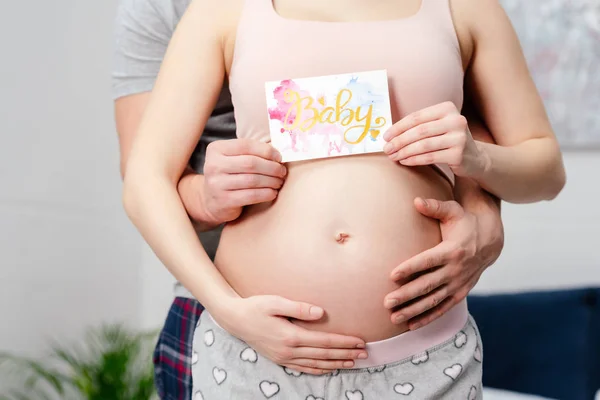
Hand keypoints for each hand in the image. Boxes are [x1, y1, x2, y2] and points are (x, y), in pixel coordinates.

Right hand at [198, 139, 287, 224]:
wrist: (211, 201)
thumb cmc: (228, 175)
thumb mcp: (232, 159)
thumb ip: (250, 152)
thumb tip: (278, 153)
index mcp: (216, 149)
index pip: (246, 145)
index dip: (266, 150)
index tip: (279, 157)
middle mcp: (213, 165)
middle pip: (251, 163)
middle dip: (271, 167)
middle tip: (282, 172)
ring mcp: (217, 184)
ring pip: (253, 180)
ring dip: (271, 181)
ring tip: (279, 182)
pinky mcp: (224, 201)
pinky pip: (251, 196)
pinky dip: (266, 194)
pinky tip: (272, 193)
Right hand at [217, 295, 366, 374]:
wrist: (235, 319)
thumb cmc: (256, 306)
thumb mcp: (275, 302)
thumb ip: (299, 308)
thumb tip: (321, 313)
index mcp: (290, 336)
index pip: (324, 341)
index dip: (344, 342)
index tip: (360, 341)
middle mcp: (289, 350)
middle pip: (324, 354)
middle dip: (346, 354)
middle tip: (365, 353)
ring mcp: (284, 357)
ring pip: (316, 364)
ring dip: (336, 363)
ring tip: (353, 362)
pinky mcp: (280, 359)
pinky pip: (303, 368)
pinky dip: (319, 369)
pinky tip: (329, 368)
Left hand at [382, 101, 488, 177]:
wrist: (473, 157)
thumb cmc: (447, 140)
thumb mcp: (437, 126)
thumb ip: (418, 125)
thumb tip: (389, 134)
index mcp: (447, 108)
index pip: (417, 117)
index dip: (398, 127)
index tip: (385, 136)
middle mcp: (456, 120)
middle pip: (419, 131)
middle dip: (399, 141)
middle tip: (387, 149)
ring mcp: (459, 138)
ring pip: (424, 145)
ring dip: (404, 152)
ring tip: (393, 156)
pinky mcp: (458, 154)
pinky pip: (430, 157)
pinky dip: (414, 160)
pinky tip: (404, 161)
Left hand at [384, 197, 502, 329]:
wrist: (490, 240)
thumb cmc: (464, 222)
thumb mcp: (453, 211)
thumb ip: (435, 207)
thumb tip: (416, 201)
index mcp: (452, 250)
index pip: (427, 261)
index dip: (410, 268)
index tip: (392, 275)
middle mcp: (455, 270)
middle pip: (427, 285)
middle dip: (406, 295)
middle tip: (386, 302)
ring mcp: (458, 284)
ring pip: (433, 301)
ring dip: (413, 310)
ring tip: (393, 317)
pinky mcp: (460, 293)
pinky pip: (442, 308)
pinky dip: (427, 317)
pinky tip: (410, 325)